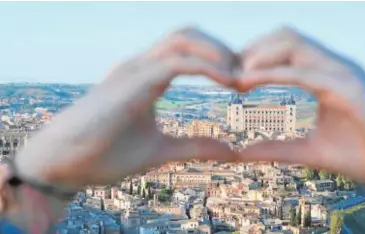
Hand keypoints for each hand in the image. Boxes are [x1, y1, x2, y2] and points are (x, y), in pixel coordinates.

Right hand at [13, 27, 237, 190]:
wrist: (64, 165)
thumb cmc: (104, 154)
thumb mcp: (161, 151)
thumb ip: (194, 147)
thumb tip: (229, 151)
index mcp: (149, 77)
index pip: (189, 50)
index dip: (219, 58)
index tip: (242, 81)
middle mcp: (143, 66)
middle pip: (189, 33)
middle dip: (222, 47)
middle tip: (246, 74)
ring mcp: (136, 69)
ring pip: (184, 38)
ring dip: (218, 51)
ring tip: (240, 77)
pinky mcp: (132, 81)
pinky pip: (176, 61)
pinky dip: (207, 67)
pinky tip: (228, 82)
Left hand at [236, 27, 364, 194]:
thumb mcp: (311, 151)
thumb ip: (278, 148)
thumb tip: (242, 153)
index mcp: (323, 77)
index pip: (282, 52)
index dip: (251, 60)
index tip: (226, 79)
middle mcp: (332, 67)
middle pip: (283, 36)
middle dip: (250, 50)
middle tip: (225, 75)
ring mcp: (342, 72)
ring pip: (293, 42)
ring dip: (259, 55)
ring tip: (234, 77)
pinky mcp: (350, 86)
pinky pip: (306, 69)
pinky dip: (275, 72)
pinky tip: (250, 81)